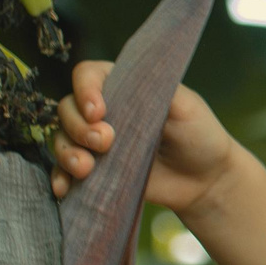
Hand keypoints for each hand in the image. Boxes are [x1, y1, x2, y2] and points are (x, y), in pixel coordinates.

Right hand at [50, 60, 238, 214]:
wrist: (206, 180)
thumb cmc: (199, 135)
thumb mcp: (186, 105)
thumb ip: (157, 87)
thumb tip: (128, 78)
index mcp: (122, 86)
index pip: (87, 75)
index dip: (85, 90)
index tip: (99, 112)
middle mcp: (103, 112)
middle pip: (67, 108)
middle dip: (78, 127)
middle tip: (106, 143)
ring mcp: (95, 143)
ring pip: (61, 139)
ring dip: (66, 153)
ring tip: (86, 169)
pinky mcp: (95, 172)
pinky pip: (64, 172)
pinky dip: (60, 178)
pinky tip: (64, 189)